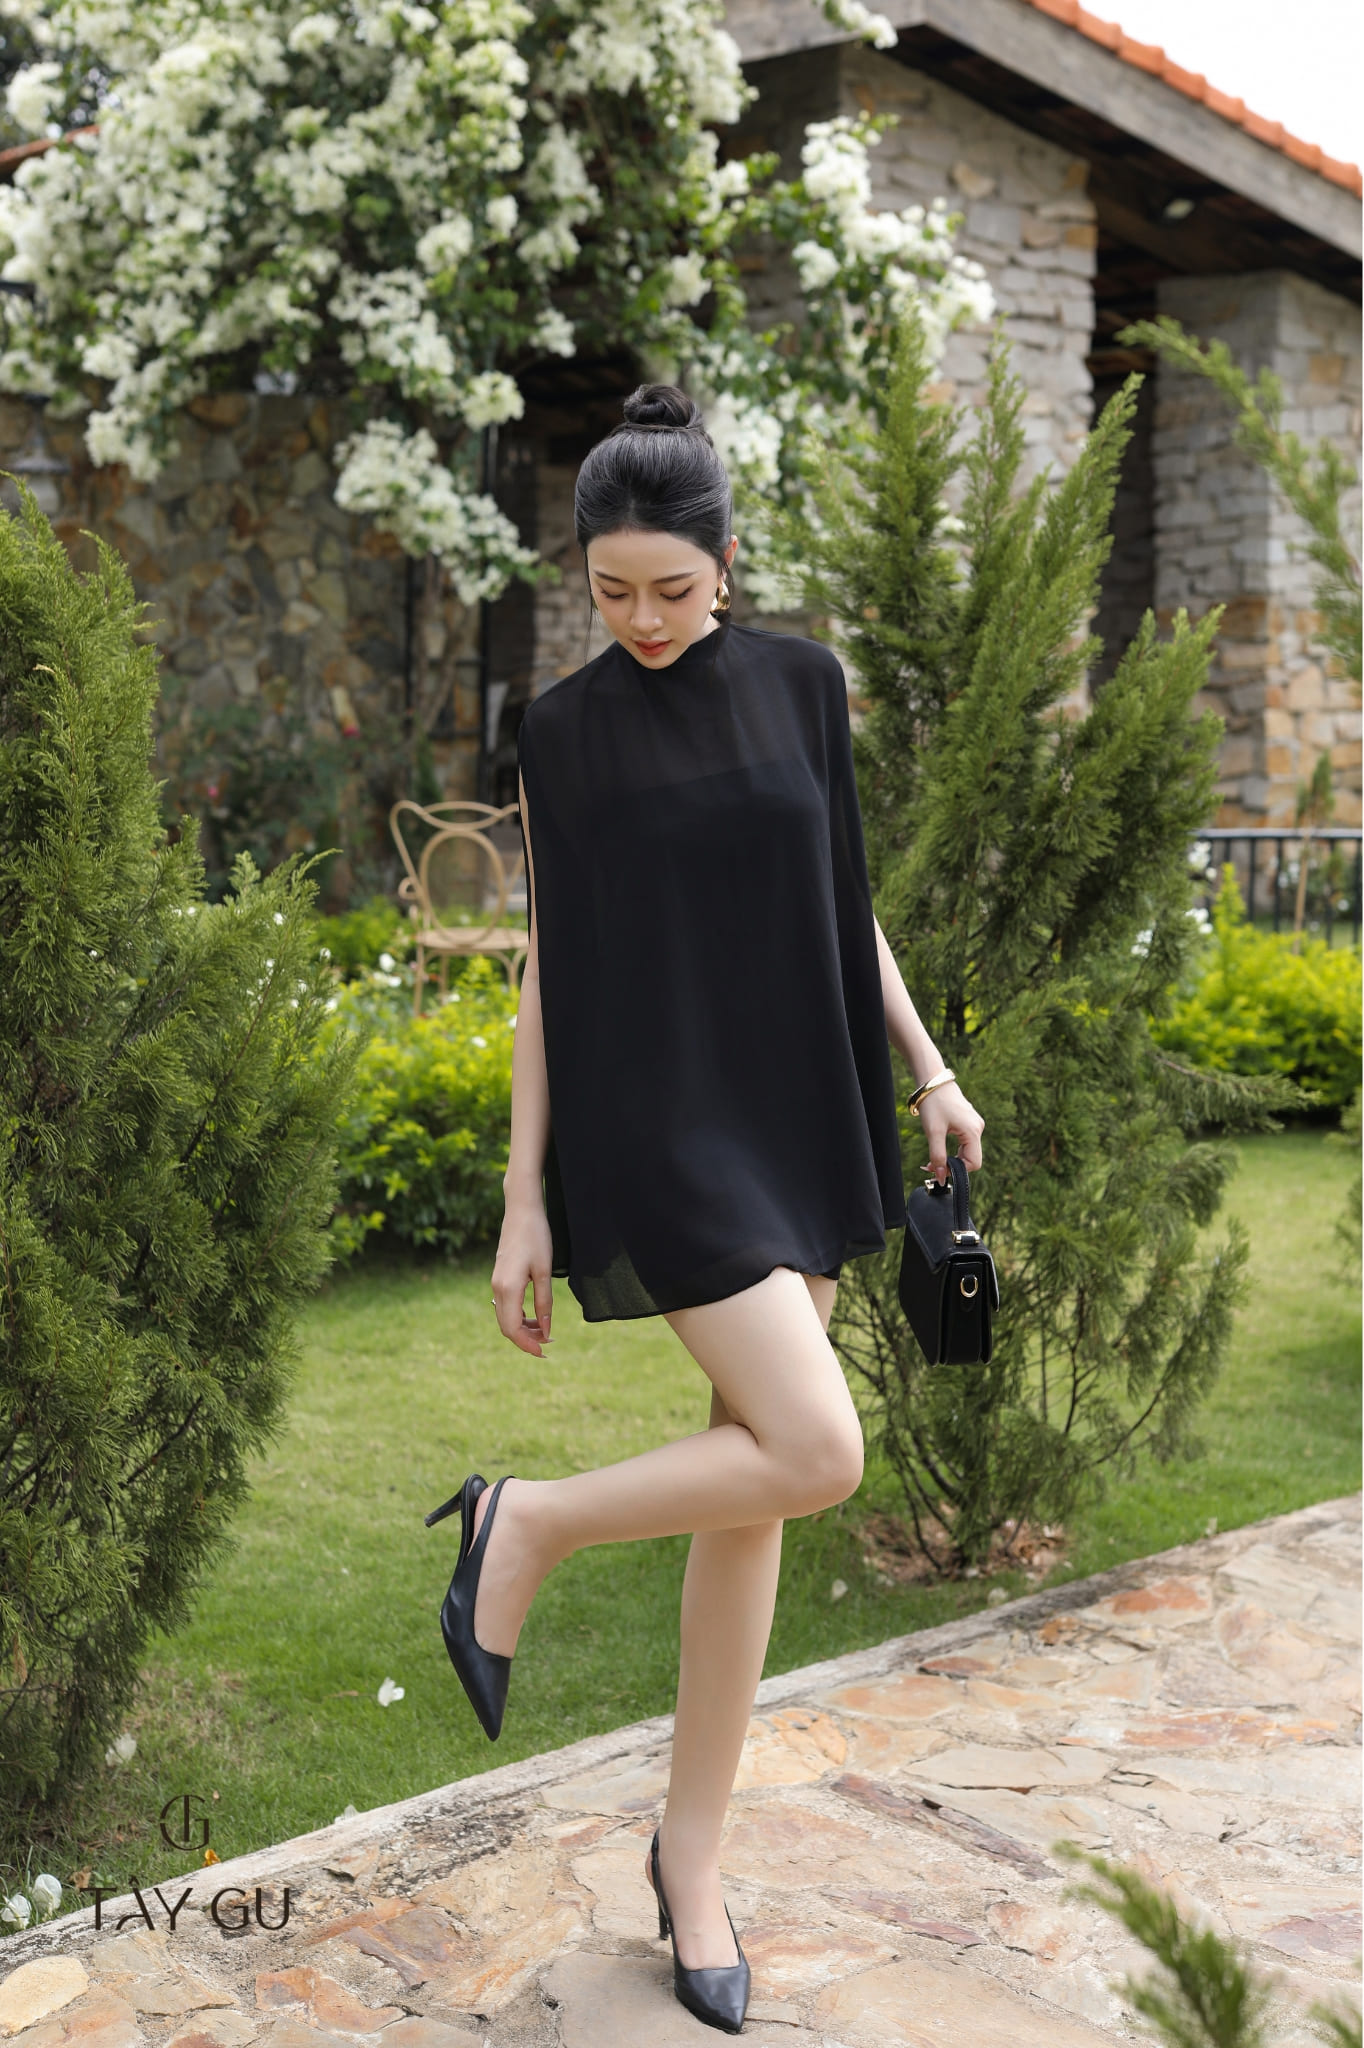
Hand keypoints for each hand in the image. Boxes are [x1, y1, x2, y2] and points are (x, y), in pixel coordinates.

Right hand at [491, 1197, 554, 1355]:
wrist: (522, 1211)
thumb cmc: (536, 1237)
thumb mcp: (545, 1271)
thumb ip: (544, 1302)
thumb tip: (546, 1330)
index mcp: (508, 1288)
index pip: (512, 1328)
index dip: (527, 1344)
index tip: (544, 1351)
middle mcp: (497, 1288)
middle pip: (506, 1326)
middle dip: (526, 1339)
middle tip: (548, 1343)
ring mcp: (496, 1283)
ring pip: (505, 1317)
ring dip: (523, 1328)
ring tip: (544, 1330)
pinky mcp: (499, 1278)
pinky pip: (505, 1306)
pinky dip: (519, 1316)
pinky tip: (534, 1315)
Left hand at [916, 1081, 983, 1182]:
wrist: (933, 1081)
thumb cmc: (934, 1103)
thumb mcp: (933, 1132)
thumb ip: (937, 1156)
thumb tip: (941, 1177)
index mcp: (973, 1131)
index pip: (973, 1163)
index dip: (956, 1170)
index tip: (938, 1168)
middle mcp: (978, 1128)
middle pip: (971, 1159)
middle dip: (952, 1165)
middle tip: (932, 1165)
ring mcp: (974, 1124)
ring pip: (967, 1151)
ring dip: (952, 1157)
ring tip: (933, 1156)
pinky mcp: (968, 1122)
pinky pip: (965, 1142)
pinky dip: (953, 1148)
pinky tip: (940, 1144)